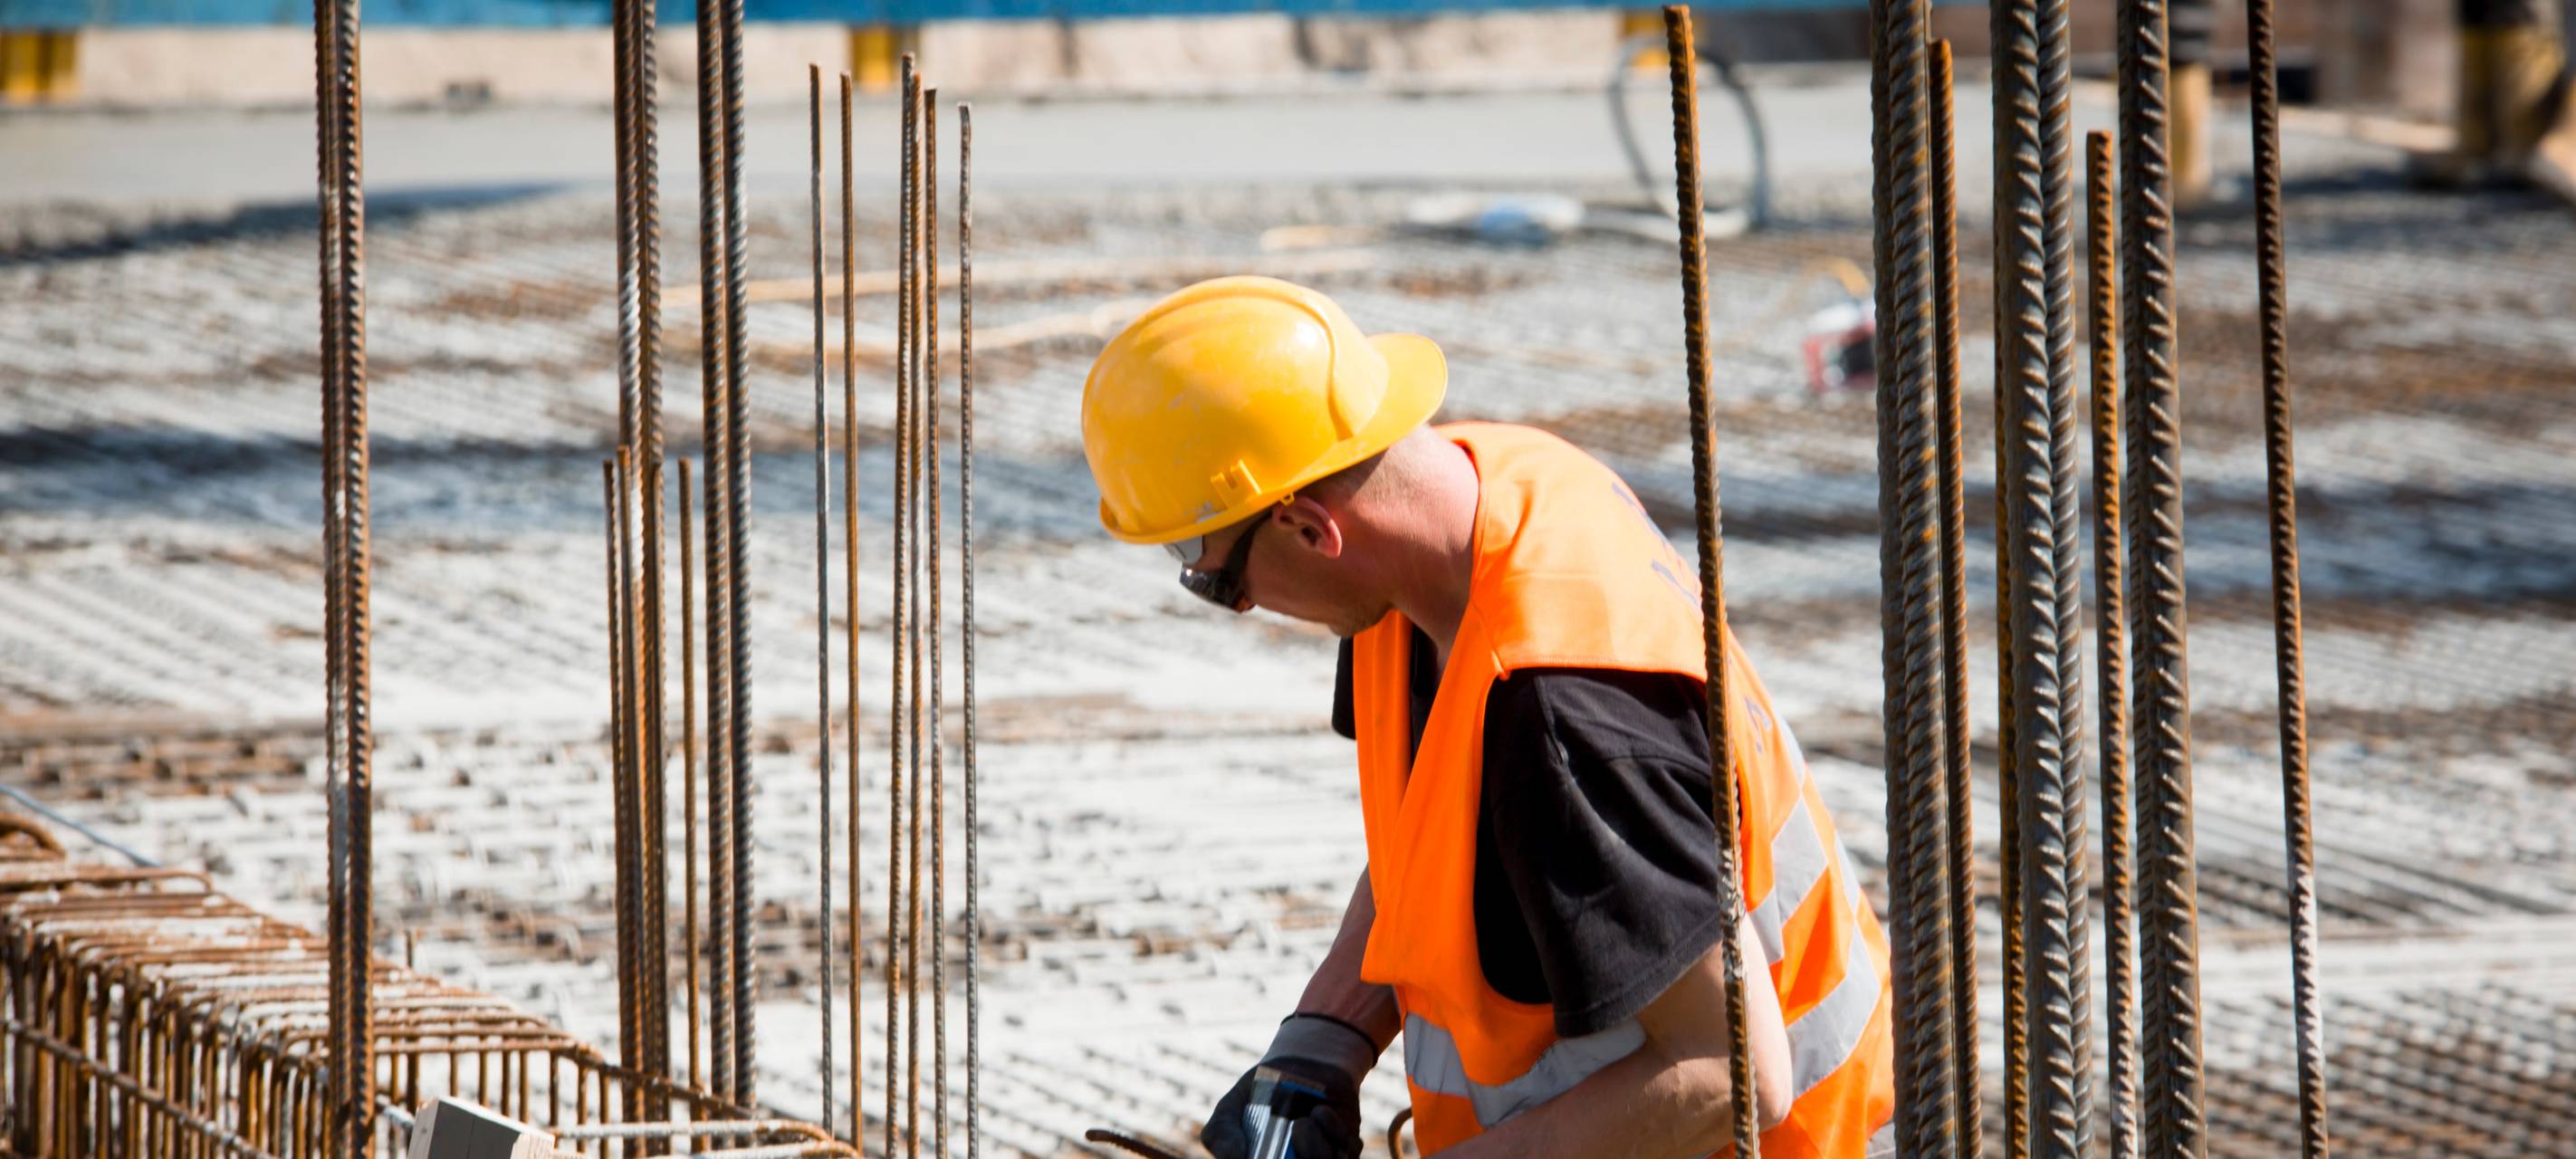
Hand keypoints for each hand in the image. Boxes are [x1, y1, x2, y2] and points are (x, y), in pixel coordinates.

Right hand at [1199, 1014, 1377, 1158]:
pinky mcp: (1347, 1147)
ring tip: (1305, 1117)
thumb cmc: (1261, 1091)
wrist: (1300, 1061)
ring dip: (1317, 1145)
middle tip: (1296, 1126)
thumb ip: (1220, 1134)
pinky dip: (1334, 1131)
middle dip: (1307, 1154)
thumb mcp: (1230, 1107)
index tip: (1266, 1153)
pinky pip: (1348, 1152)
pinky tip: (1321, 1111)